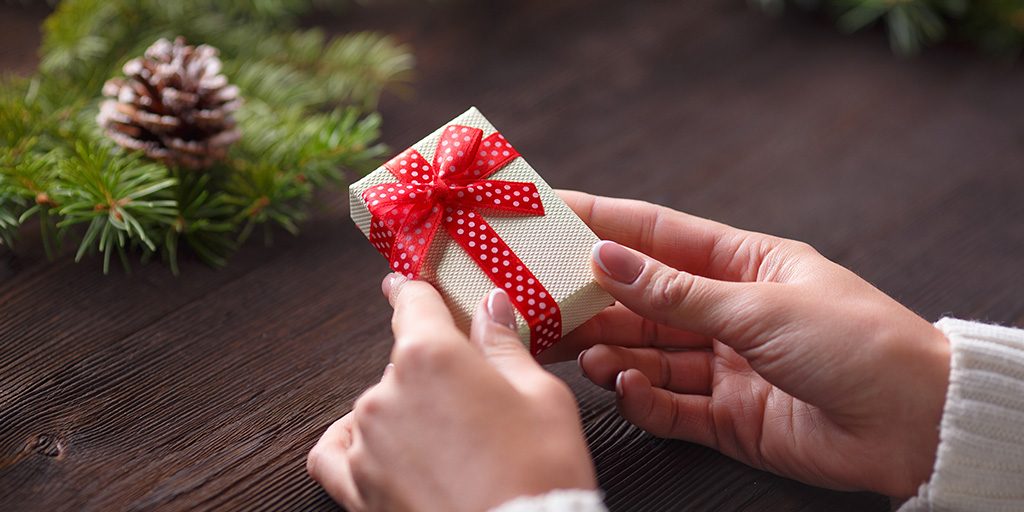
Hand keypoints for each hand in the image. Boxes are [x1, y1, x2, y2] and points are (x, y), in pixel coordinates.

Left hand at [306, 275, 595, 510]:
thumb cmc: (540, 472)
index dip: (411, 289)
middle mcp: (387, 391)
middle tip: (475, 404)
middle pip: (403, 362)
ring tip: (450, 443)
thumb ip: (504, 344)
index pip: (412, 303)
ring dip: (406, 412)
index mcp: (432, 355)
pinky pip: (334, 454)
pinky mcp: (356, 487)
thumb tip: (491, 306)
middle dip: (435, 374)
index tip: (404, 282)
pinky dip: (351, 444)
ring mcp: (366, 441)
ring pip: (378, 407)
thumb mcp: (542, 396)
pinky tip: (374, 447)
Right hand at [556, 190, 949, 497]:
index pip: (659, 236)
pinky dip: (644, 400)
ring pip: (649, 354)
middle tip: (541, 301)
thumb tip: (606, 257)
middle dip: (593, 300)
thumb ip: (676, 292)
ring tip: (583, 354)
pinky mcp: (729, 416)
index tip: (550, 212)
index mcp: (745, 265)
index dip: (603, 222)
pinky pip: (671, 405)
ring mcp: (727, 365)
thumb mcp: (760, 306)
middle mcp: (729, 312)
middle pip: (643, 301)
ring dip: (612, 353)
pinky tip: (627, 390)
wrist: (915, 424)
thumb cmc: (857, 343)